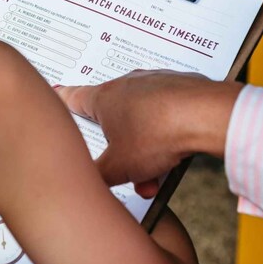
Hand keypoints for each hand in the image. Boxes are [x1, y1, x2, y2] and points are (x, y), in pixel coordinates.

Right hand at [57, 70, 242, 197]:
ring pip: (142, 121)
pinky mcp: (181, 89)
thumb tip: (88, 180)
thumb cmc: (159, 133)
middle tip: (125, 169)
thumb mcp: (119, 167)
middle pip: (114, 119)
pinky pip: (166, 114)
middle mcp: (128, 84)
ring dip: (145, 149)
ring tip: (156, 173)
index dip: (64, 101)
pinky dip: (167, 135)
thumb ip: (97, 175)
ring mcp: (156, 83)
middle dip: (119, 149)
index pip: (74, 97)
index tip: (57, 96)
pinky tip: (175, 155)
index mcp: (105, 97)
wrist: (205, 115)